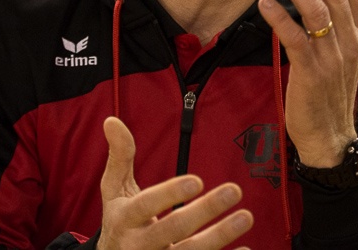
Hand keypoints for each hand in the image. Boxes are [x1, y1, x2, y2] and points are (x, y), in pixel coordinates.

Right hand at [98, 117, 252, 249]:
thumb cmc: (120, 220)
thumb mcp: (114, 191)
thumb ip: (120, 157)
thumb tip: (112, 121)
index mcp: (125, 218)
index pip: (147, 205)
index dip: (171, 193)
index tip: (197, 180)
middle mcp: (139, 245)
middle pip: (173, 229)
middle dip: (205, 211)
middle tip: (234, 190)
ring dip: (220, 236)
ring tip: (246, 216)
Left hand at [259, 0, 357, 167]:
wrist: (330, 136)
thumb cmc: (329, 92)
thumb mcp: (342, 54)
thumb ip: (336, 25)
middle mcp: (349, 42)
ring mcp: (331, 57)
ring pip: (316, 10)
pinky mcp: (311, 72)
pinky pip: (295, 38)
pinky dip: (279, 17)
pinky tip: (264, 2)